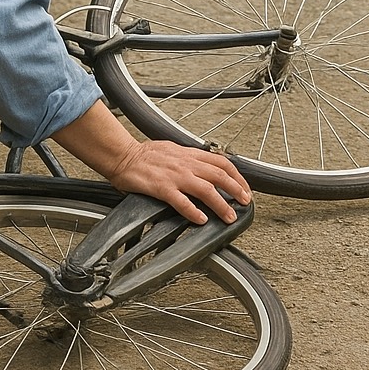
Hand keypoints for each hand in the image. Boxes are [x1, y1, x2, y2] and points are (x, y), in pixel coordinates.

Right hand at [104, 138, 251, 224]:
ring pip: (206, 190)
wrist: (123, 155)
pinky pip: (181, 201)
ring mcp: (175, 176)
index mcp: (190, 155)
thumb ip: (190, 158)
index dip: (237, 176)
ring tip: (230, 216)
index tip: (245, 187)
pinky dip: (193, 211)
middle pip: (219, 176)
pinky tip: (201, 220)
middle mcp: (186, 164)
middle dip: (237, 190)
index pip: (222, 163)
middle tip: (245, 202)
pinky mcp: (162, 188)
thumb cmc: (145, 154)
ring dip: (221, 204)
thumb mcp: (173, 149)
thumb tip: (205, 166)